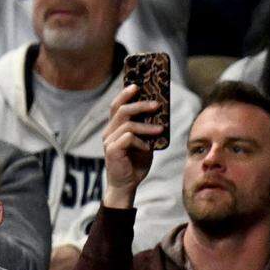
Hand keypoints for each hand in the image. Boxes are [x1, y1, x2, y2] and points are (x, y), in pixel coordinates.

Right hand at [101, 84, 159, 208]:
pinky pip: (128, 138)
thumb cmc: (135, 162)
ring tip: (160, 129)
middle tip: (157, 105)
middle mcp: (109, 132)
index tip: (137, 85)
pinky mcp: (112, 151)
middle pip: (121, 110)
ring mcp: (109, 141)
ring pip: (127, 124)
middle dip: (140, 105)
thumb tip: (160, 113)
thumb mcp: (144, 141)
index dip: (125, 94)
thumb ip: (147, 128)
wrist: (126, 184)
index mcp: (114, 127)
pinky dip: (141, 141)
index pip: (116, 105)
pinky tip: (148, 148)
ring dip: (147, 126)